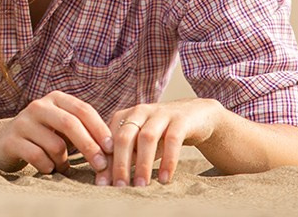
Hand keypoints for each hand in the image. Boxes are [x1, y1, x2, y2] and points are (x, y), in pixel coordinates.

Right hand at [0, 90, 112, 176]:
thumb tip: (114, 147)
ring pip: (56, 145)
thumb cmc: (43, 135)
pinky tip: (48, 168)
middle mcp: (38, 106)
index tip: (112, 149)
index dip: (100, 129)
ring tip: (63, 166)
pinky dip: (48, 167)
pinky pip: (38, 157)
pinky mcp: (12, 140)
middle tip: (100, 165)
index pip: (83, 110)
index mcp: (55, 98)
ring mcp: (23, 122)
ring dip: (64, 161)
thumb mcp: (63, 126)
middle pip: (71, 124)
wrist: (3, 142)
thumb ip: (84, 129)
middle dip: (89, 146)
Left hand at [104, 98, 224, 185]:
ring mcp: (160, 114)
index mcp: (125, 116)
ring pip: (147, 137)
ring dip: (143, 164)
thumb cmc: (162, 134)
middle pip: (124, 137)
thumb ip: (126, 156)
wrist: (195, 115)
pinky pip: (173, 140)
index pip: (109, 139)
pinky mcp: (181, 120)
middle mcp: (140, 111)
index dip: (104, 161)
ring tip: (141, 186)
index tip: (101, 183)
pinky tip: (164, 178)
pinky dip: (168, 160)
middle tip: (119, 186)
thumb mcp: (141, 143)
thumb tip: (107, 180)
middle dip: (120, 163)